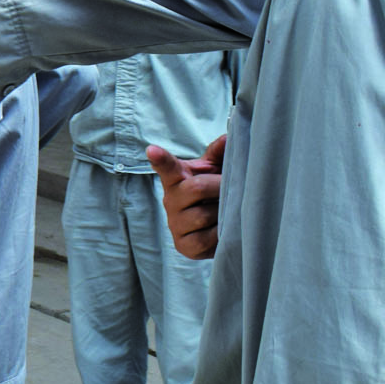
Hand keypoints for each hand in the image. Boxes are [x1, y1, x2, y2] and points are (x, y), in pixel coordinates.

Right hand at [146, 134, 224, 259]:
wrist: (216, 226)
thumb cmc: (214, 193)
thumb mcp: (215, 170)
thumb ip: (219, 153)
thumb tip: (228, 137)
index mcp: (177, 179)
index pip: (166, 167)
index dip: (160, 159)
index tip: (152, 150)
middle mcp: (171, 201)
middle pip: (196, 188)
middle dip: (219, 187)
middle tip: (232, 188)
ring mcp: (176, 224)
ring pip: (203, 215)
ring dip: (222, 212)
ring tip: (227, 211)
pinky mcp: (184, 246)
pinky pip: (205, 238)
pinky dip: (219, 234)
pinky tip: (223, 229)